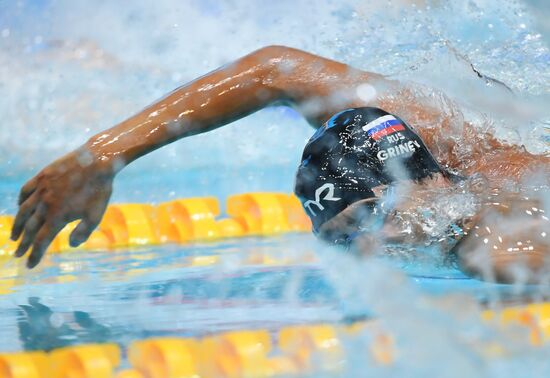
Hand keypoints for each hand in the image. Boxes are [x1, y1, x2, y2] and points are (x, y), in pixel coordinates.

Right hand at [10, 148, 113, 267]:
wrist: (97, 161)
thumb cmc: (99, 190)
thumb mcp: (96, 215)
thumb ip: (83, 232)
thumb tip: (71, 245)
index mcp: (58, 216)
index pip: (41, 241)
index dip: (35, 254)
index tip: (30, 265)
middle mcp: (45, 204)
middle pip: (30, 229)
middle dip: (23, 244)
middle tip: (17, 254)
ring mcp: (41, 189)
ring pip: (23, 211)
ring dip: (18, 226)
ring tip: (15, 237)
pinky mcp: (42, 176)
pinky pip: (26, 191)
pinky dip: (21, 201)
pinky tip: (20, 207)